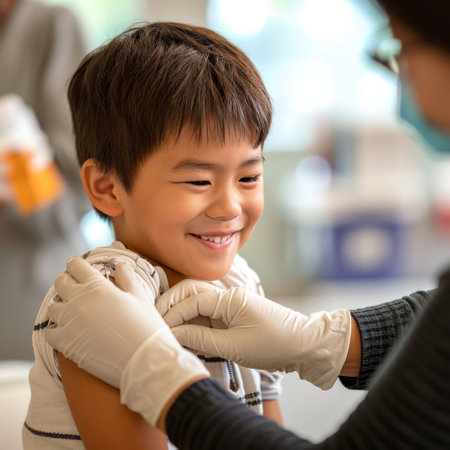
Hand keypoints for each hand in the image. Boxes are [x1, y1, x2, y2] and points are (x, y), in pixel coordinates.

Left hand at [46, 256, 208, 425]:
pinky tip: (68, 330)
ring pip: (53, 306)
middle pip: (60, 282)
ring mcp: (70, 322)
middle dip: (66, 282)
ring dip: (61, 306)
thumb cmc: (146, 326)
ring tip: (73, 311)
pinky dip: (56, 329)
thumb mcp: (140, 295)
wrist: (144, 360)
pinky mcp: (65, 343)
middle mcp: (80, 300)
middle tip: (75, 288)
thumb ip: (126, 276)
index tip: (77, 267)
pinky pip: (50, 331)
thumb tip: (118, 265)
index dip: (76, 264)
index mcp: (98, 286)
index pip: (75, 265)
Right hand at [164, 286, 350, 388]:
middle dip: (173, 305)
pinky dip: (196, 322)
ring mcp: (233, 305)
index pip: (192, 300)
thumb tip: (174, 333)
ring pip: (200, 304)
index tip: (158, 328)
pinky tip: (186, 332)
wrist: (304, 346)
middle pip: (193, 293)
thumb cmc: (272, 344)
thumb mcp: (233, 345)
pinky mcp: (236, 315)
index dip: (173, 313)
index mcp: (230, 299)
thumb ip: (201, 338)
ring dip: (183, 314)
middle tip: (155, 321)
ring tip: (166, 328)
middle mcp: (229, 296)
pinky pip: (210, 315)